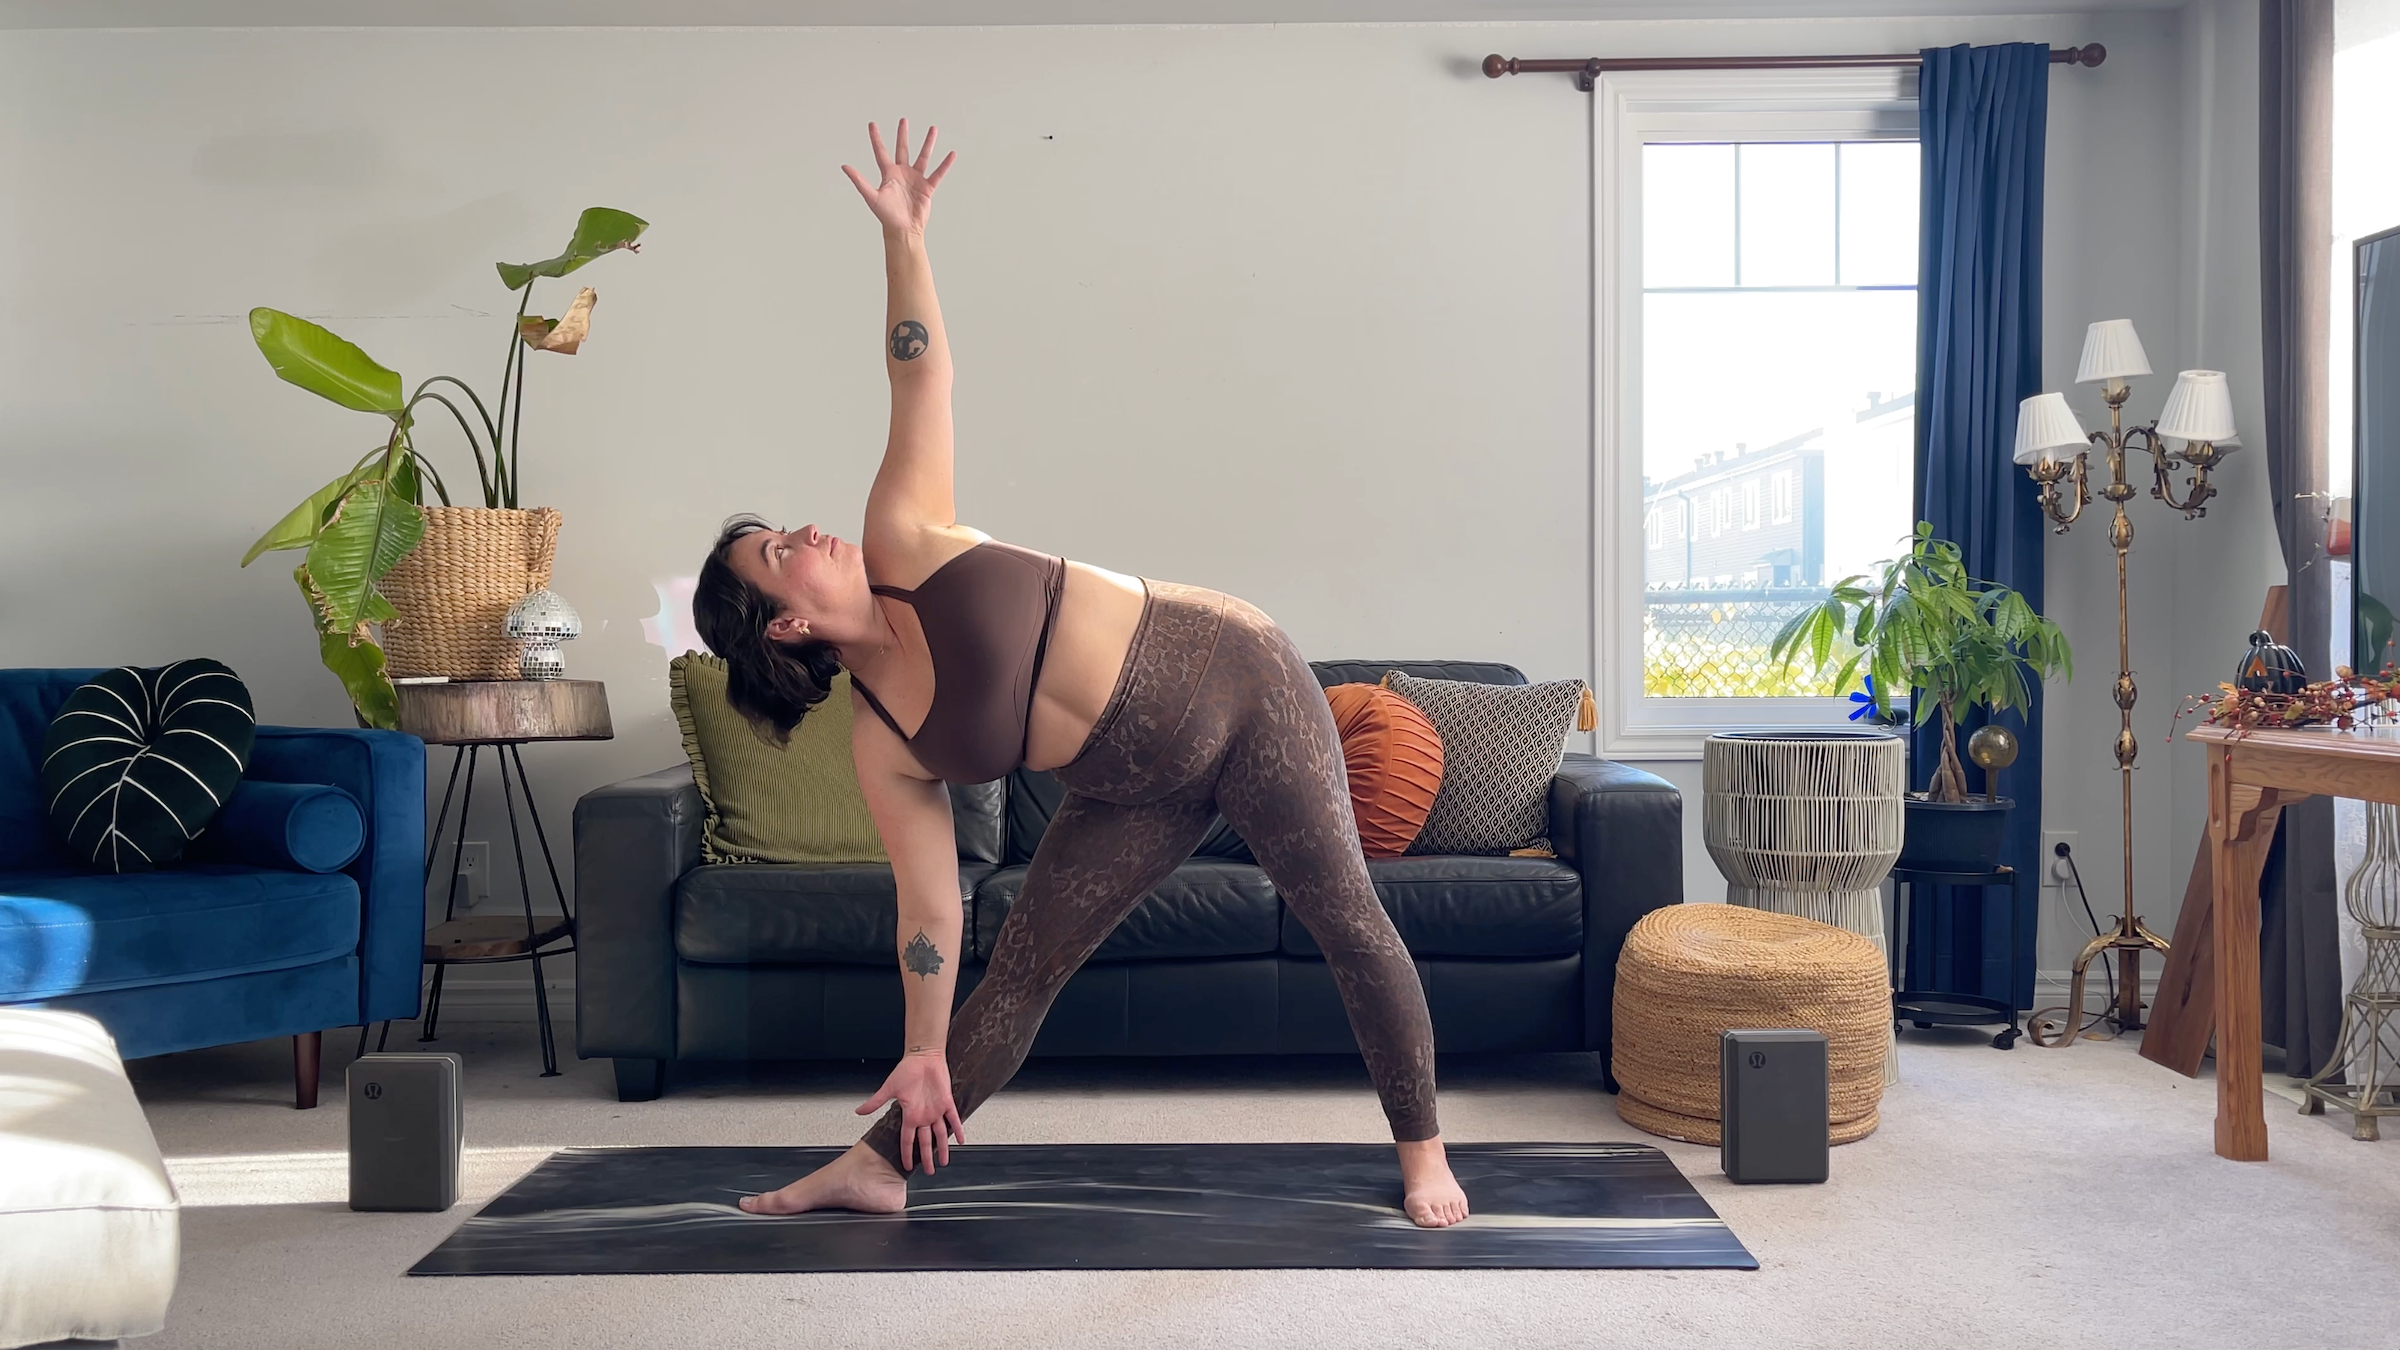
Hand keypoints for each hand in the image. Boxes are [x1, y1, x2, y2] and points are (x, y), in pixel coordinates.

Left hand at [843, 119, 954, 236]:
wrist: (903, 230)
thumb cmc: (886, 216)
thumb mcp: (871, 196)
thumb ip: (859, 180)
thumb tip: (844, 166)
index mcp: (888, 174)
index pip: (881, 152)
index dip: (876, 138)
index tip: (872, 124)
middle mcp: (902, 174)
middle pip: (902, 149)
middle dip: (902, 135)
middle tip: (903, 121)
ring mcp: (915, 179)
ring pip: (922, 156)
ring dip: (928, 143)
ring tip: (933, 129)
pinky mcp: (927, 187)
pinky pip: (937, 173)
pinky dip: (945, 164)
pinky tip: (951, 154)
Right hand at [856, 1049, 964, 1172]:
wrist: (923, 1057)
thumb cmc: (906, 1070)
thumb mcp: (889, 1088)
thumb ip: (875, 1102)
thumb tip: (859, 1111)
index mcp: (910, 1115)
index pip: (908, 1140)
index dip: (907, 1153)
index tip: (905, 1166)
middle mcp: (923, 1116)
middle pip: (925, 1142)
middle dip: (927, 1158)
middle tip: (929, 1172)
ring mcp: (936, 1110)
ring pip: (940, 1134)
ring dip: (943, 1148)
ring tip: (944, 1162)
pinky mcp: (947, 1102)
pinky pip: (954, 1118)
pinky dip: (958, 1129)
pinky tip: (961, 1140)